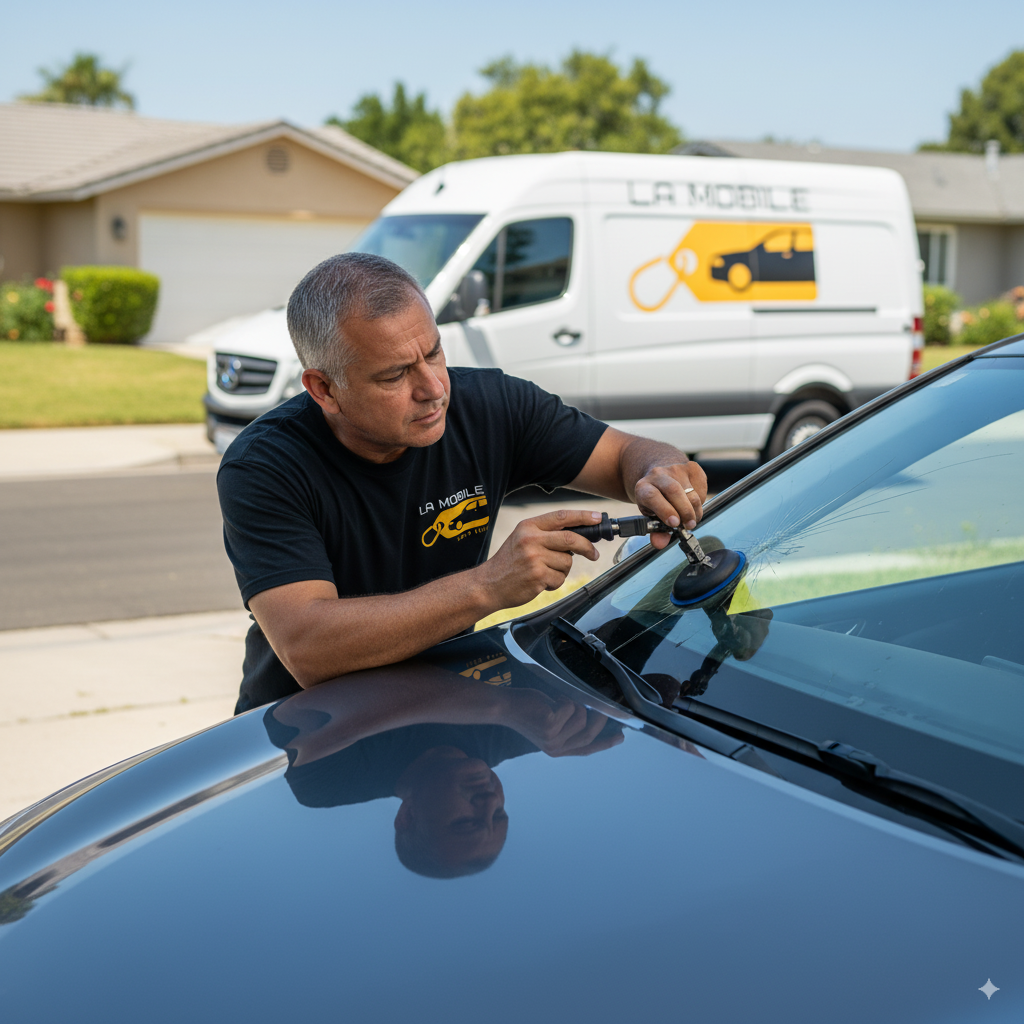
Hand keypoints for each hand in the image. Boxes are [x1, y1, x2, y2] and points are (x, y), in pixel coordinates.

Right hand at [477, 509, 601, 610]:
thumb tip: (579, 534)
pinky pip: (560, 578)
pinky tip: (540, 581)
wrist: (488, 584)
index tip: (597, 518)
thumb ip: (546, 533)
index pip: (561, 517)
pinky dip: (555, 582)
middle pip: (571, 539)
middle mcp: (531, 539)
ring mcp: (534, 558)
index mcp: (528, 526)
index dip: (582, 516)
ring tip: (544, 572)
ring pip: (567, 562)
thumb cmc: (509, 562)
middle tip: (594, 554)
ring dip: (562, 570)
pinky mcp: (537, 576)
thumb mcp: (522, 538)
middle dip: (587, 547)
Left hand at [500, 688, 622, 756]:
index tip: (620, 736)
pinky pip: (570, 707)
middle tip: (599, 705)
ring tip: (556, 701)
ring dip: (572, 703)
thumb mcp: (550, 724)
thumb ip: (569, 726)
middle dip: (598, 718)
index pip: (586, 750)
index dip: (605, 743)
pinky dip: (563, 698)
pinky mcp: (550, 725)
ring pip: (580, 716)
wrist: (506, 707)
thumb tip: (592, 716)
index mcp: (558, 750)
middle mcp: (556, 748)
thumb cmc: (527, 710)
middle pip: (589, 733)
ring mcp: (553, 738)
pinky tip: (549, 700)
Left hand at [633, 460, 707, 549]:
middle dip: (685, 512)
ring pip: (691, 492)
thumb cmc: (655, 498)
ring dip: (695, 510)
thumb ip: (655, 530)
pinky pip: (702, 488)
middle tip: (689, 525)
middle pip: (674, 491)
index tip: (674, 524)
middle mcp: (659, 475)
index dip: (664, 510)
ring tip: (691, 520)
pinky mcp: (692, 467)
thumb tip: (660, 543)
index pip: (652, 496)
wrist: (660, 472)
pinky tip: (693, 504)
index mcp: (643, 487)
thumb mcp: (650, 514)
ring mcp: (676, 469)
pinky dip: (701, 501)